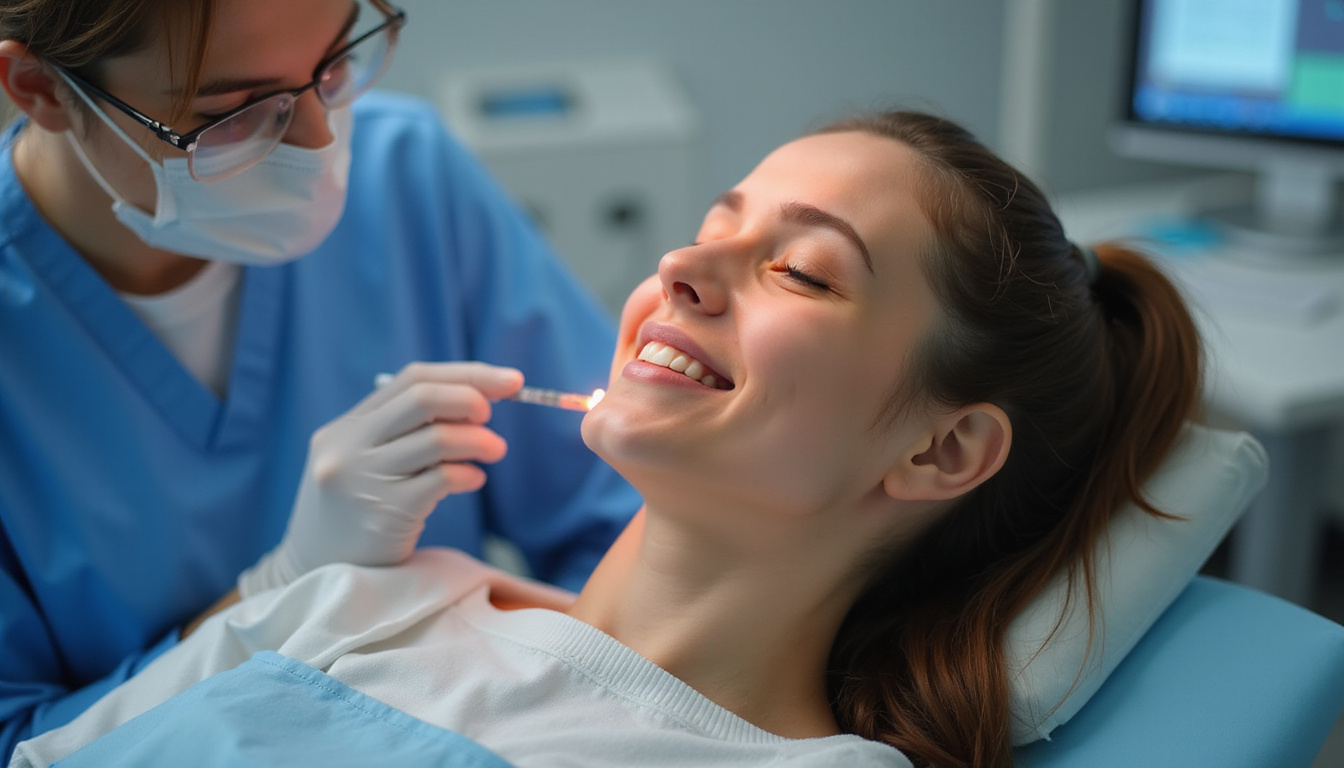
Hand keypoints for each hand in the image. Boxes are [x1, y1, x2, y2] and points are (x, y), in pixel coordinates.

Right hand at [238, 362, 522, 596]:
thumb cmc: (354, 516)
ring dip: (479, 441)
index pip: (412, 379)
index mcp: (345, 428)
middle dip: (472, 398)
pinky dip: (468, 474)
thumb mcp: (362, 464)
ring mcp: (364, 479)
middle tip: (494, 415)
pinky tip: (473, 480)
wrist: (314, 576)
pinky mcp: (385, 513)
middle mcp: (349, 447)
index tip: (511, 381)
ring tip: (496, 451)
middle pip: (422, 398)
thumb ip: (402, 433)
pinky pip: (441, 479)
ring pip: (437, 438)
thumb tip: (477, 402)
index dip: (468, 375)